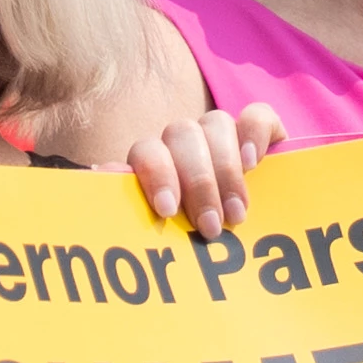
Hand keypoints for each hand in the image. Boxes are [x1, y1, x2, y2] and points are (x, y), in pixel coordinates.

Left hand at [119, 100, 286, 234]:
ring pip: (216, 122)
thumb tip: (101, 176)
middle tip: (210, 227)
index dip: (157, 174)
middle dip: (197, 181)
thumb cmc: (194, 245)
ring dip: (226, 170)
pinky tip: (254, 163)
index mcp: (156, 165)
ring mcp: (222, 135)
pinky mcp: (261, 133)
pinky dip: (255, 134)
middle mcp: (185, 144)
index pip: (146, 150)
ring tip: (236, 215)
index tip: (167, 210)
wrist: (248, 246)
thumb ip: (133, 211)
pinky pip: (257, 115)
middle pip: (181, 133)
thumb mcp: (164, 236)